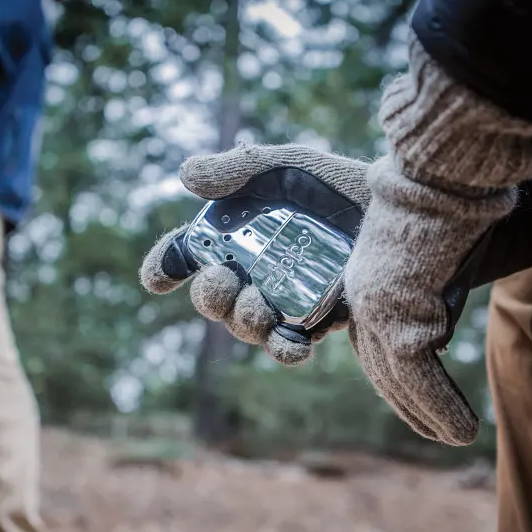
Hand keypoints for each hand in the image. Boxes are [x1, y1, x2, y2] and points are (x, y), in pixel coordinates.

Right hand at [140, 143, 369, 364]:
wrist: (396, 208)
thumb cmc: (338, 185)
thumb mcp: (288, 166)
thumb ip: (241, 167)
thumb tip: (186, 175)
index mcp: (238, 233)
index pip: (191, 253)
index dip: (168, 266)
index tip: (158, 277)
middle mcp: (254, 269)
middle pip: (214, 295)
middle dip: (209, 296)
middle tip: (221, 279)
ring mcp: (283, 297)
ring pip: (247, 324)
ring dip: (243, 322)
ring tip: (255, 307)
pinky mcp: (316, 318)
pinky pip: (292, 343)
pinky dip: (286, 349)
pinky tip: (293, 345)